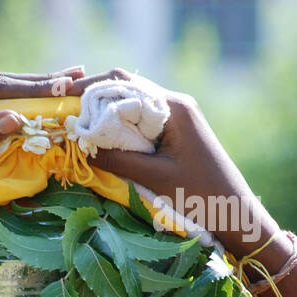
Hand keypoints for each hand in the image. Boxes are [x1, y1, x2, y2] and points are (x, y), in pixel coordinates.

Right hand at [72, 68, 278, 252]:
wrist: (236, 214)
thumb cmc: (200, 196)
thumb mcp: (153, 178)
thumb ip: (115, 159)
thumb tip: (77, 144)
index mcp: (173, 107)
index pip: (123, 82)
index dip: (88, 88)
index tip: (61, 99)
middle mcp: (175, 104)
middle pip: (125, 88)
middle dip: (92, 99)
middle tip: (62, 114)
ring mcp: (176, 117)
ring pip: (131, 104)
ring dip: (104, 114)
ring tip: (75, 128)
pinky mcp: (175, 132)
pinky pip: (140, 120)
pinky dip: (117, 127)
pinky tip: (101, 140)